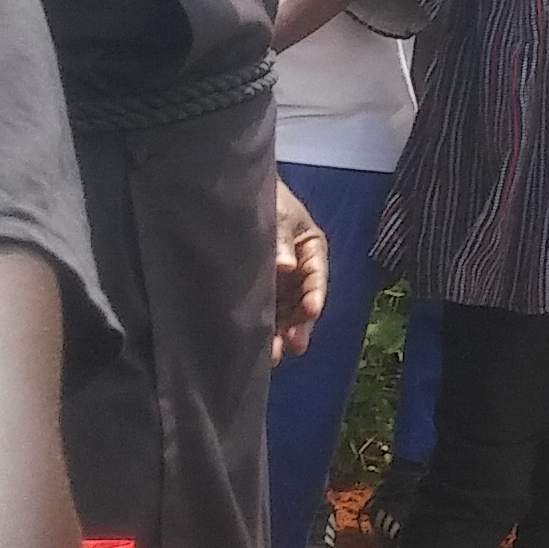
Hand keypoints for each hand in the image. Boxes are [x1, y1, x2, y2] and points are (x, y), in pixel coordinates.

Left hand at [271, 179, 329, 362]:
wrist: (231, 192)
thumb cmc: (264, 198)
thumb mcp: (276, 213)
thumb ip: (282, 239)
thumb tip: (285, 266)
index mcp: (310, 247)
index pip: (316, 273)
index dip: (314, 294)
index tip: (310, 311)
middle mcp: (297, 270)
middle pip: (303, 301)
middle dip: (299, 324)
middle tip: (293, 345)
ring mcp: (278, 283)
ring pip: (285, 313)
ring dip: (282, 334)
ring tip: (274, 355)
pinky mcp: (258, 292)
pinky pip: (265, 314)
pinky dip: (263, 330)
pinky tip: (257, 347)